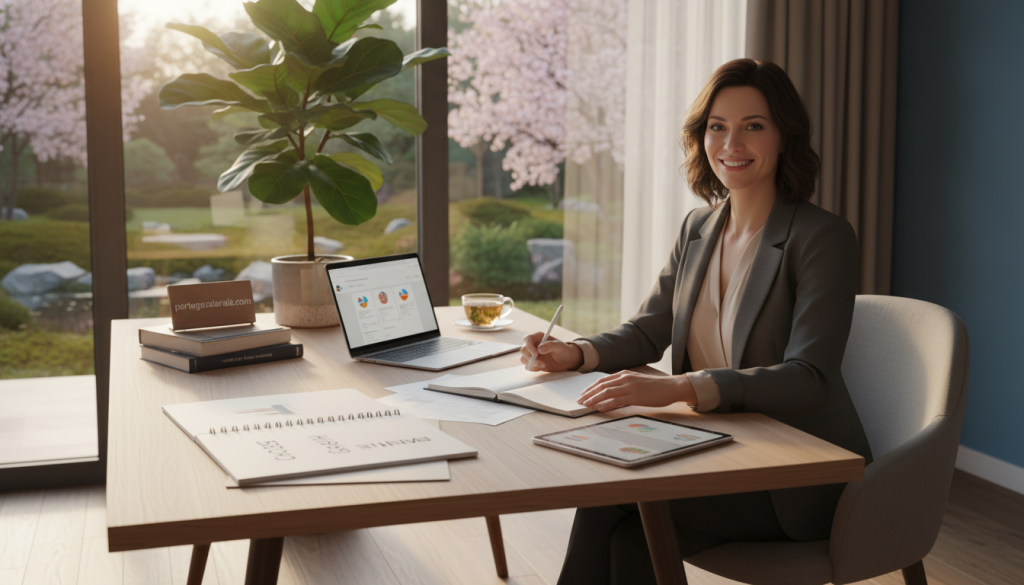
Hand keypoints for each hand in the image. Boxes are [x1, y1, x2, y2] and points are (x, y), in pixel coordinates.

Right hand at [520, 332, 583, 371]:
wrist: (567, 361)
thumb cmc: (564, 350)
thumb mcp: (560, 346)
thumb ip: (550, 345)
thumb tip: (539, 349)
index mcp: (539, 337)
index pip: (527, 338)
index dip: (529, 346)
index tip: (536, 354)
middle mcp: (533, 345)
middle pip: (523, 350)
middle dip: (530, 358)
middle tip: (541, 363)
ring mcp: (532, 354)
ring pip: (523, 358)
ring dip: (532, 364)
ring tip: (544, 365)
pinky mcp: (533, 362)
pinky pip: (527, 366)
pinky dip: (532, 368)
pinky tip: (541, 368)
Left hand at [577, 371, 696, 411]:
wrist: (671, 387)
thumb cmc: (655, 386)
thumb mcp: (637, 381)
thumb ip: (624, 384)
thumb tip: (611, 392)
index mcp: (624, 374)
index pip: (602, 380)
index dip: (591, 387)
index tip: (583, 394)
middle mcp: (625, 379)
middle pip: (601, 386)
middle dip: (588, 393)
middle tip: (580, 401)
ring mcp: (630, 387)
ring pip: (606, 393)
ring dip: (594, 399)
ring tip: (586, 405)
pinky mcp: (635, 396)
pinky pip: (617, 401)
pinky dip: (606, 404)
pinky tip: (600, 409)